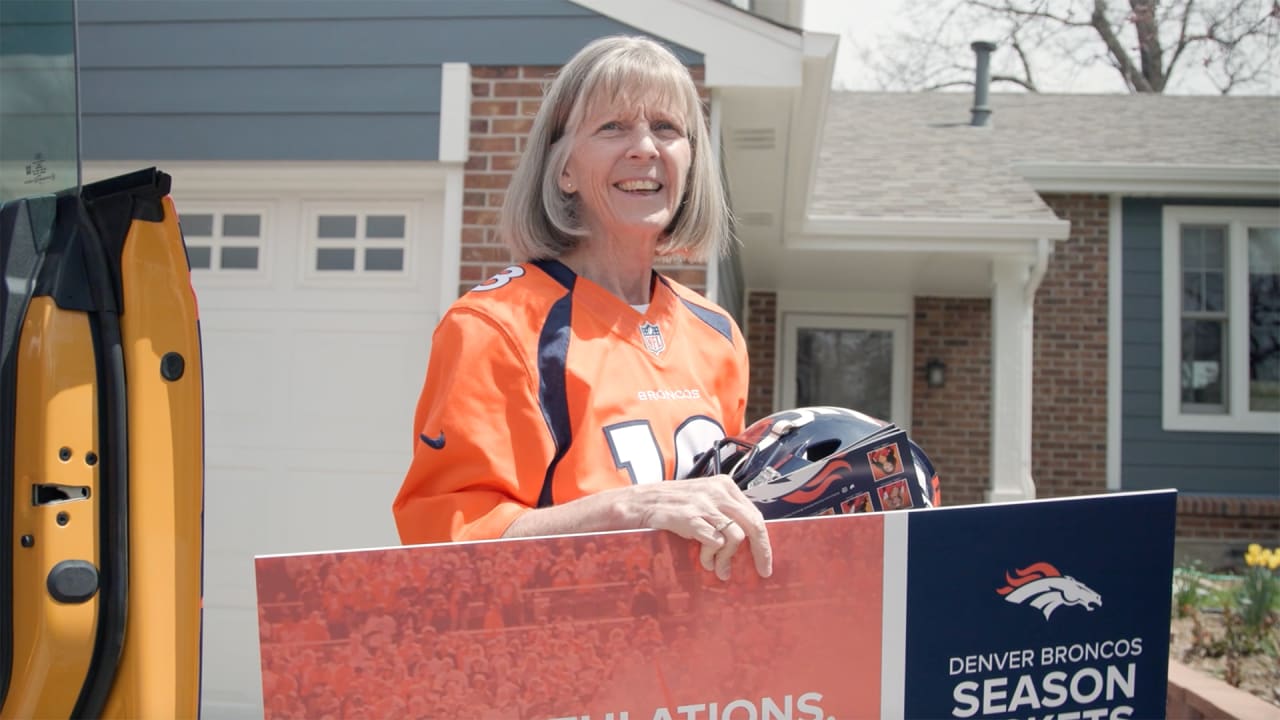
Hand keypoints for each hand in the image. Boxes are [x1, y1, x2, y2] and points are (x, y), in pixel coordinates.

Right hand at [627, 475, 771, 580]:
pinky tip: (704, 561)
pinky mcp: (689, 517)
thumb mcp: (701, 502)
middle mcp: (717, 491)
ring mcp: (703, 503)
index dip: (763, 541)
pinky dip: (712, 555)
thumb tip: (747, 542)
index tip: (765, 561)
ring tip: (715, 567)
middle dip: (760, 552)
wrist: (636, 504)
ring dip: (727, 558)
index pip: (755, 514)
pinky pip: (715, 541)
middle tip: (760, 571)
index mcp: (724, 486)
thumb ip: (723, 515)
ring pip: (736, 537)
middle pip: (754, 524)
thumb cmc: (669, 507)